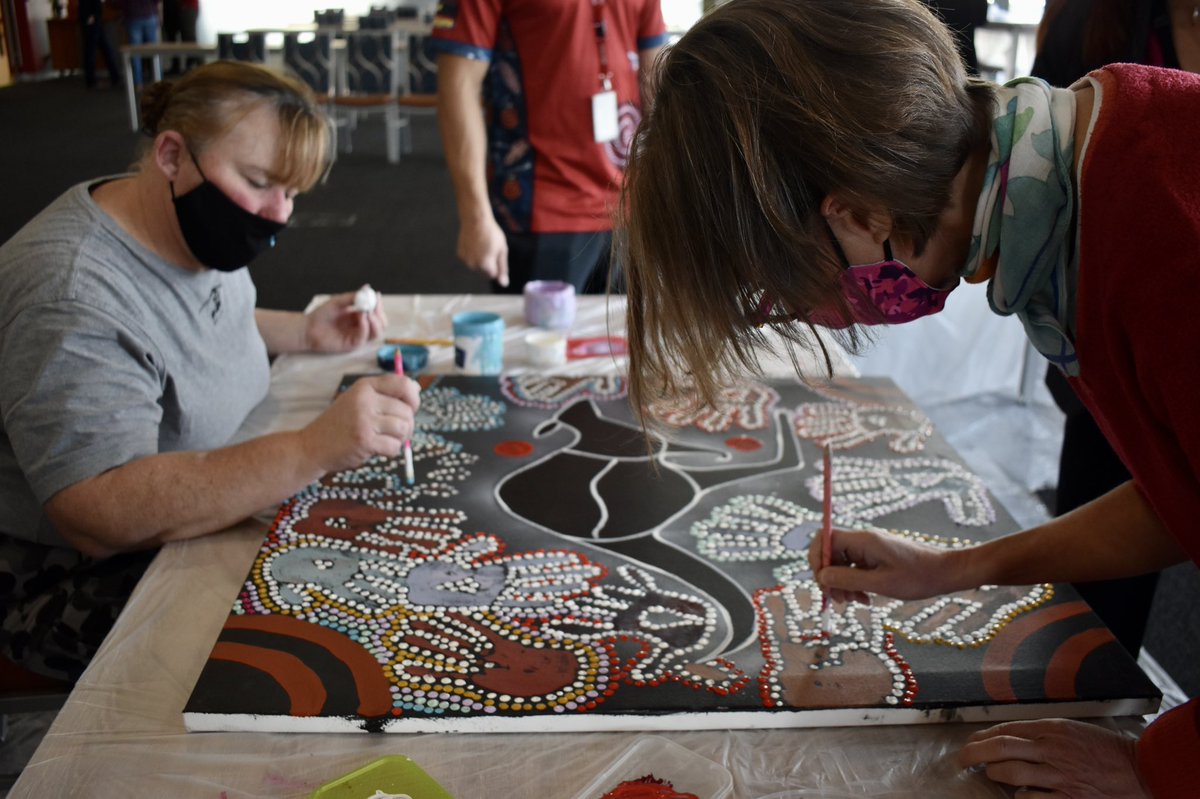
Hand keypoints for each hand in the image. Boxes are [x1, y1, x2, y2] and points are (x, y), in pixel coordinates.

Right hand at [299, 374, 418, 473]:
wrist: (312, 446)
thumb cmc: (340, 425)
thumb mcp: (358, 400)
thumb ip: (384, 394)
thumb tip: (417, 388)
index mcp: (365, 387)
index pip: (403, 384)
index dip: (413, 398)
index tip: (410, 408)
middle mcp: (365, 400)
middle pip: (407, 411)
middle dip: (407, 425)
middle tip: (393, 432)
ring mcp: (364, 420)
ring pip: (403, 428)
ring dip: (399, 439)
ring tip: (384, 440)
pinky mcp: (364, 441)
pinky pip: (394, 446)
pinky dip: (390, 451)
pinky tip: (377, 449)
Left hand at [303, 290, 387, 352]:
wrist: (308, 327)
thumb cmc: (321, 315)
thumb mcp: (339, 301)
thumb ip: (353, 296)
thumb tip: (367, 288)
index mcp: (360, 317)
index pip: (376, 313)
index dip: (378, 305)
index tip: (377, 295)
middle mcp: (361, 327)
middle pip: (381, 324)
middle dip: (380, 314)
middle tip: (374, 306)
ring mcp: (358, 337)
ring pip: (377, 333)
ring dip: (376, 321)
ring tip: (368, 312)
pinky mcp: (352, 345)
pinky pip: (364, 337)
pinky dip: (365, 326)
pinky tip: (361, 317)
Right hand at [456, 216, 508, 286]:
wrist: (476, 220)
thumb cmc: (492, 234)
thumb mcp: (502, 251)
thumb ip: (503, 269)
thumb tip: (504, 284)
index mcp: (485, 265)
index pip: (493, 275)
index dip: (496, 264)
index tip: (496, 252)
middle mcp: (473, 265)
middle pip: (484, 273)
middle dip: (488, 264)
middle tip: (489, 248)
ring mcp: (465, 260)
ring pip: (476, 267)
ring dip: (480, 260)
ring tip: (482, 245)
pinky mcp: (460, 255)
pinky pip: (469, 260)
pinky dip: (472, 255)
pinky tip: (474, 244)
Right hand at [810, 527, 953, 601]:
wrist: (945, 572)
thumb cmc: (917, 577)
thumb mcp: (880, 583)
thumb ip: (848, 579)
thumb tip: (821, 576)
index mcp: (862, 540)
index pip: (824, 538)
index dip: (816, 558)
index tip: (822, 581)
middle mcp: (862, 541)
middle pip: (830, 553)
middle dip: (829, 577)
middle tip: (838, 599)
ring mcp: (868, 549)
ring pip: (840, 563)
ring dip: (842, 584)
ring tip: (856, 602)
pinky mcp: (874, 558)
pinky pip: (853, 568)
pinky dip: (854, 584)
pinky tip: (865, 598)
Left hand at [958, 719, 1147, 797]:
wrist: (1140, 770)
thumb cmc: (1108, 750)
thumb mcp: (1073, 731)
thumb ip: (1043, 733)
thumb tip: (1012, 739)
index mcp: (1052, 729)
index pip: (1005, 729)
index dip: (983, 735)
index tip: (972, 741)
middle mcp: (1051, 749)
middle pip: (999, 747)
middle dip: (973, 752)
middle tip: (962, 758)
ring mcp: (1057, 775)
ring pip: (1008, 773)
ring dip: (994, 774)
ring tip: (991, 775)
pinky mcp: (1066, 798)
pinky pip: (1029, 798)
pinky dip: (1018, 796)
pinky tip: (1018, 794)